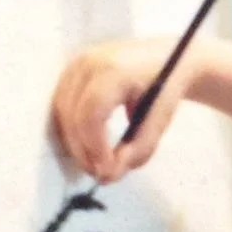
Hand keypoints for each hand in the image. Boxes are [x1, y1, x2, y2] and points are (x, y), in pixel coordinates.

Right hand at [49, 35, 193, 182]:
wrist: (170, 57)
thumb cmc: (168, 86)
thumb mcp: (160, 119)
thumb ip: (139, 148)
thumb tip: (109, 175)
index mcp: (115, 69)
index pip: (91, 113)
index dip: (94, 146)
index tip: (106, 170)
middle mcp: (89, 61)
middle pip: (72, 114)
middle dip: (82, 150)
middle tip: (100, 174)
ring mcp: (77, 62)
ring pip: (61, 111)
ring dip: (74, 142)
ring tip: (95, 163)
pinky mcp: (72, 69)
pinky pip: (61, 104)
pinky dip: (71, 129)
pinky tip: (88, 146)